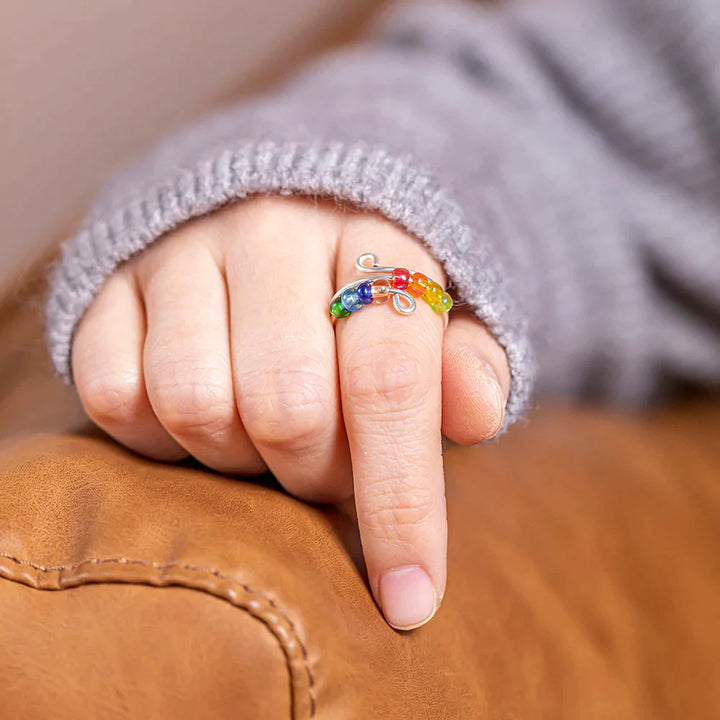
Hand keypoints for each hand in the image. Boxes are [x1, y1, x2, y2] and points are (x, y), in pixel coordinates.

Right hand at [72, 196, 510, 628]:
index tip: (410, 601)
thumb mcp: (437, 314)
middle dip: (316, 474)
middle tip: (328, 461)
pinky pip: (114, 395)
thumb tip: (476, 413)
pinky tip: (204, 407)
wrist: (272, 200)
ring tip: (265, 430)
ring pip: (195, 406)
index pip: (388, 382)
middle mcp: (273, 231)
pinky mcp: (109, 279)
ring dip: (238, 456)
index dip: (401, 505)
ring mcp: (182, 250)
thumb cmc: (364, 284)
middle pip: (287, 410)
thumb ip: (466, 362)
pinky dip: (157, 435)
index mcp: (374, 235)